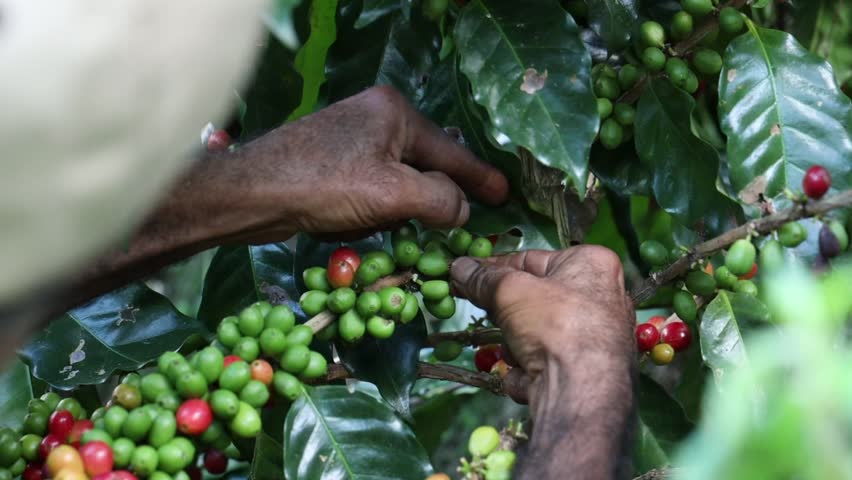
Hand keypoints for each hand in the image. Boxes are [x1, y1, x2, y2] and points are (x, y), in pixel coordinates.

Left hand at [223, 85, 508, 241]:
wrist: (252, 193)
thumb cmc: (324, 186)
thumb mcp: (392, 194)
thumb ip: (439, 199)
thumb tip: (462, 209)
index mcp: (394, 113)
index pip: (449, 151)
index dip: (479, 177)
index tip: (503, 194)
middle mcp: (375, 117)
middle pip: (423, 165)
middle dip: (425, 199)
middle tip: (448, 225)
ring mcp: (351, 137)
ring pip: (395, 181)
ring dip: (392, 210)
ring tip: (370, 224)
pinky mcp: (332, 160)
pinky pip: (370, 188)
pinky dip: (369, 210)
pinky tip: (347, 222)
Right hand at [451, 247, 635, 478]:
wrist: (582, 391)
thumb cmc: (556, 325)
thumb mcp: (511, 291)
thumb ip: (483, 279)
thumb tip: (459, 267)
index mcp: (591, 264)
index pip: (531, 259)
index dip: (494, 267)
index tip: (466, 274)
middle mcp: (601, 297)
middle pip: (534, 299)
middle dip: (507, 313)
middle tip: (485, 313)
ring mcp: (595, 337)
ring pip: (536, 333)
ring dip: (517, 346)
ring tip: (519, 354)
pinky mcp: (586, 371)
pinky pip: (546, 362)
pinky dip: (531, 369)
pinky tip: (531, 377)